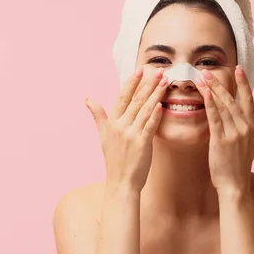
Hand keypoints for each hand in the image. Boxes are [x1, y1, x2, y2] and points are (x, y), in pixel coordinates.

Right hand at [85, 68, 168, 191]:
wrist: (120, 183)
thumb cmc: (114, 159)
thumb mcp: (102, 135)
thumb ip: (98, 115)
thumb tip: (88, 99)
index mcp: (112, 123)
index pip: (122, 97)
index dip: (131, 82)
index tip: (140, 70)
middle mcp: (120, 126)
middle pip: (135, 100)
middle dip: (148, 83)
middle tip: (159, 70)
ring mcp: (131, 134)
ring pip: (144, 109)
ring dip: (156, 94)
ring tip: (165, 81)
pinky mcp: (141, 144)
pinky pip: (149, 125)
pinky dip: (155, 114)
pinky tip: (161, 103)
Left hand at [196, 65, 253, 193]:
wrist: (235, 186)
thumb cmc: (241, 164)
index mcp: (252, 126)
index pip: (248, 99)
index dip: (243, 83)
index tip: (238, 68)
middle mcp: (245, 127)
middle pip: (232, 99)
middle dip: (220, 83)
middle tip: (207, 71)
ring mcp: (234, 134)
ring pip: (223, 106)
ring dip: (212, 90)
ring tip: (202, 78)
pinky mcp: (221, 141)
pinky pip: (215, 118)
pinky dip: (210, 105)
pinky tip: (205, 93)